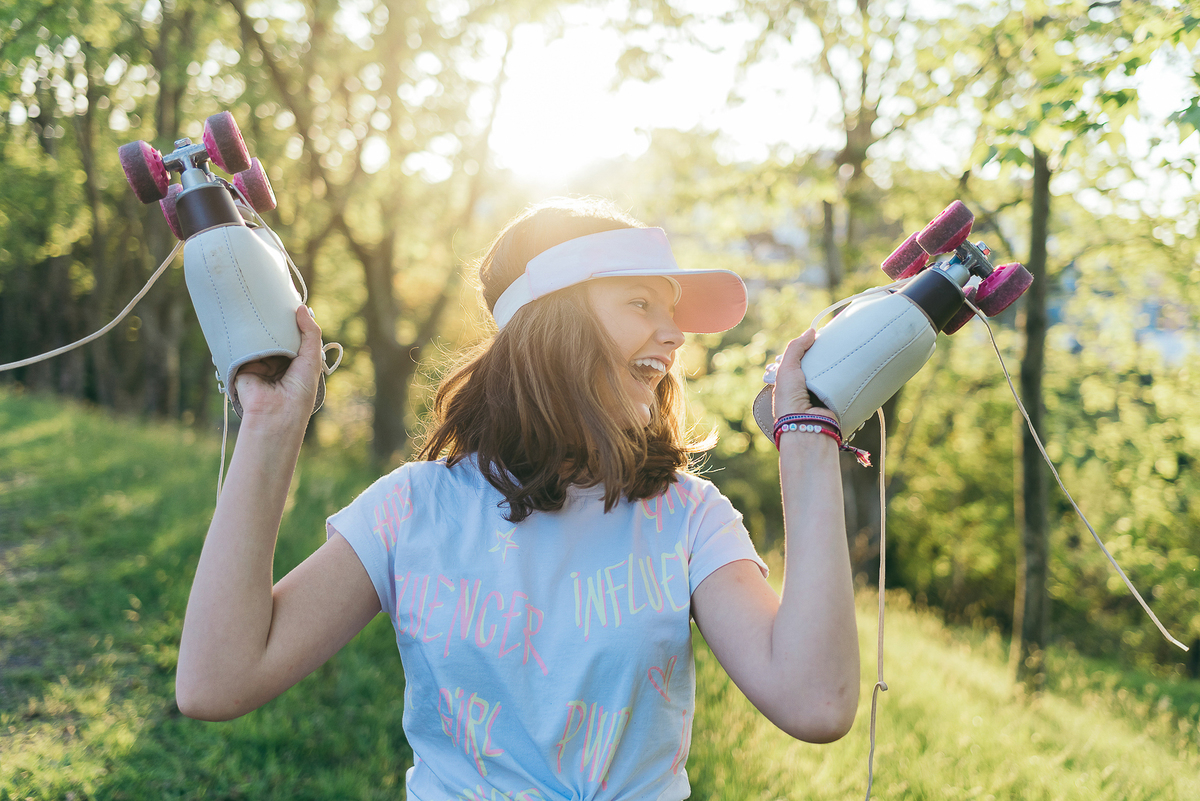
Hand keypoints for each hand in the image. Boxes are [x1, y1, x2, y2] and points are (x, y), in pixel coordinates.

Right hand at [233, 306, 323, 420]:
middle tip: (270, 298)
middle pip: (274, 334)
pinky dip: (242, 336)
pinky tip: (240, 319)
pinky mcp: (242, 365)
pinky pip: (241, 347)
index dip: (291, 321)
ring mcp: (258, 363)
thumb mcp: (312, 358)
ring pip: (258, 338)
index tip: (288, 301)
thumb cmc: (300, 390)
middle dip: (273, 320)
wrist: (276, 413)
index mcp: (294, 361)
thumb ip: (310, 333)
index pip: (292, 336)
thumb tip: (302, 308)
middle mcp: (276, 361)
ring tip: (255, 303)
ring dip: (257, 326)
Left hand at [772, 328, 839, 424]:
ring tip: (847, 351)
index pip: (799, 363)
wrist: (807, 426)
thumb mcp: (787, 369)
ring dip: (837, 367)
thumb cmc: (790, 400)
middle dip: (825, 358)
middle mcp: (804, 391)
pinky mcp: (836, 402)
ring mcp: (820, 396)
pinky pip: (843, 386)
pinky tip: (855, 366)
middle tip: (837, 343)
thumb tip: (811, 331)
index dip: (808, 351)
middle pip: (817, 368)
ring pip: (831, 376)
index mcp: (789, 384)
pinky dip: (847, 378)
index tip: (819, 340)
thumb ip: (795, 348)